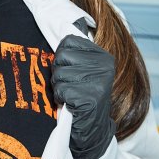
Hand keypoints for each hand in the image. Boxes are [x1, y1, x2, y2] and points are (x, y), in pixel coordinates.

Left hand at [51, 34, 115, 158]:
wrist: (92, 131)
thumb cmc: (82, 98)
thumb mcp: (83, 71)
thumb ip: (74, 54)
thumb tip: (53, 26)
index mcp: (103, 55)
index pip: (68, 41)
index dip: (61, 57)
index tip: (71, 71)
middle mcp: (104, 65)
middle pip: (61, 57)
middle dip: (58, 74)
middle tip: (70, 86)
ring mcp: (98, 81)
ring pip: (59, 74)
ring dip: (59, 88)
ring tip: (71, 96)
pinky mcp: (90, 97)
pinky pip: (61, 91)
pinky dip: (61, 99)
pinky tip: (72, 105)